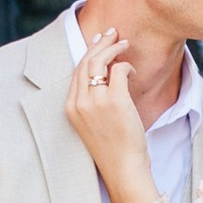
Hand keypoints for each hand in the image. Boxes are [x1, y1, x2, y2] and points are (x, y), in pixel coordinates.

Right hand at [63, 24, 155, 202]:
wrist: (122, 169)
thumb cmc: (113, 148)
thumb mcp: (94, 123)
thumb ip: (94, 100)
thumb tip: (108, 74)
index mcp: (70, 107)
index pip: (76, 71)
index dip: (87, 52)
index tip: (97, 41)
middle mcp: (79, 102)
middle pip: (86, 61)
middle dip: (99, 43)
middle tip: (112, 33)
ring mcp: (96, 101)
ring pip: (99, 61)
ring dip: (112, 48)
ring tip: (124, 43)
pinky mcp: (116, 101)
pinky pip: (119, 70)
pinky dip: (126, 66)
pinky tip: (132, 71)